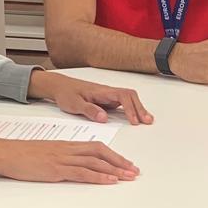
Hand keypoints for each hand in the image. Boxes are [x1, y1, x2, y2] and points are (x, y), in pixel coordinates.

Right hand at [0, 138, 138, 184]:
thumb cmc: (20, 155)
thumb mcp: (44, 155)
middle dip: (119, 162)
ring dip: (114, 170)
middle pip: (100, 152)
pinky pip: (82, 172)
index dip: (113, 155)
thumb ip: (60, 159)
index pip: (95, 148)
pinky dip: (98, 177)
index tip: (126, 164)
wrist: (3, 152)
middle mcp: (67, 149)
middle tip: (134, 171)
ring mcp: (62, 158)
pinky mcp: (55, 169)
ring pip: (95, 162)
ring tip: (128, 177)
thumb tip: (73, 167)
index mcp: (66, 146)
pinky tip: (110, 181)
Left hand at [28, 70, 152, 124]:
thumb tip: (104, 117)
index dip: (130, 108)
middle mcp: (108, 92)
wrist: (60, 86)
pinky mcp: (107, 101)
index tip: (134, 121)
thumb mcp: (74, 104)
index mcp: (101, 92)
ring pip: (129, 99)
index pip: (122, 96)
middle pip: (130, 96)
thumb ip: (89, 110)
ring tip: (147, 120)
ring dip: (139, 108)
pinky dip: (132, 110)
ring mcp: (108, 96)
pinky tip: (136, 118)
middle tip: (147, 121)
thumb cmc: (66, 93)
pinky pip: (124, 104)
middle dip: (140, 108)